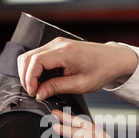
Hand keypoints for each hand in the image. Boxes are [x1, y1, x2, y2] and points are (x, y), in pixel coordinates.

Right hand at [17, 37, 137, 99]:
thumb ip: (56, 88)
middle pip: (28, 57)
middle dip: (25, 77)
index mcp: (64, 52)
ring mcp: (56, 43)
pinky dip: (34, 68)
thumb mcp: (80, 85)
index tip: (32, 93)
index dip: (29, 79)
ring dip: (28, 73)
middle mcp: (57, 44)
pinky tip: (40, 81)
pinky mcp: (56, 46)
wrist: (113, 59)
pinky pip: (37, 55)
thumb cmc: (101, 71)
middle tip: (32, 93)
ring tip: (36, 88)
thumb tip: (38, 93)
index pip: (35, 62)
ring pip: (30, 56)